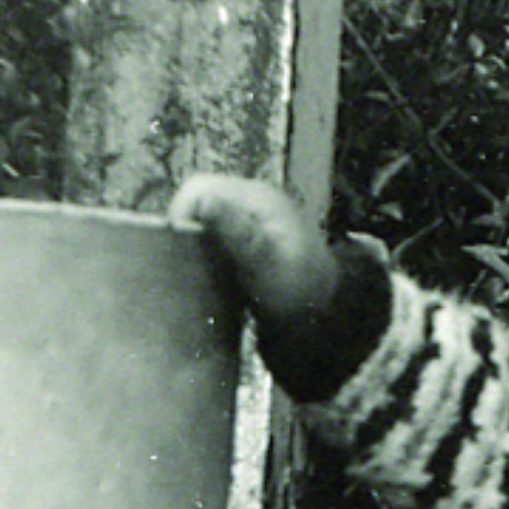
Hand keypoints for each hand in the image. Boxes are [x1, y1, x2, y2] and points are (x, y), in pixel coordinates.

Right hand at [167, 175, 337, 335]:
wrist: (329, 319)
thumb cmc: (301, 294)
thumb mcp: (267, 266)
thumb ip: (237, 233)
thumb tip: (203, 201)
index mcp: (257, 198)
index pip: (197, 189)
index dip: (180, 218)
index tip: (180, 255)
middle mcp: (253, 202)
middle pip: (198, 206)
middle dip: (186, 235)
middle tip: (188, 271)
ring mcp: (252, 221)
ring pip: (203, 224)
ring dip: (195, 249)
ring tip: (198, 278)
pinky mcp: (250, 241)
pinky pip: (215, 240)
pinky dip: (207, 258)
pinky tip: (212, 281)